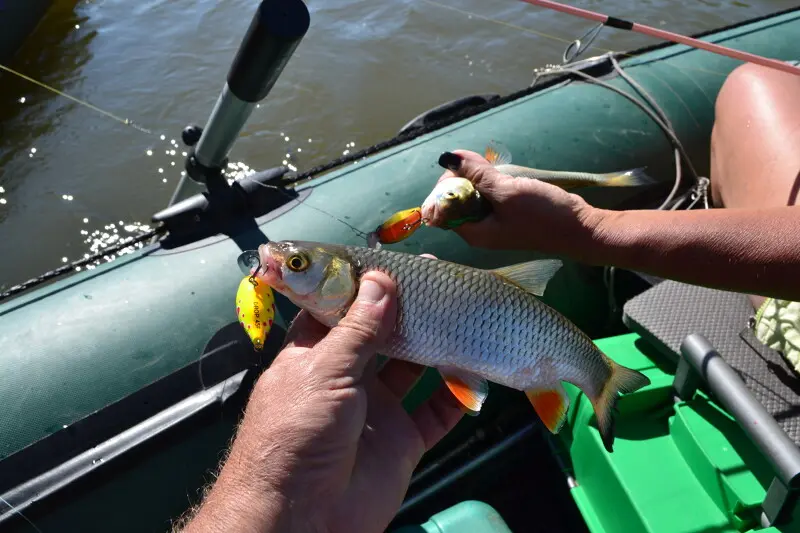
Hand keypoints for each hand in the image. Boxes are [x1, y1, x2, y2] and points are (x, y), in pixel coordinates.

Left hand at [178, 270, 463, 532]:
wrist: (302, 518)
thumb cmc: (298, 432)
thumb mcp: (323, 371)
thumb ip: (358, 329)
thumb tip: (381, 279)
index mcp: (315, 355)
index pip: (341, 311)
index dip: (366, 287)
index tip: (397, 262)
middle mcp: (347, 377)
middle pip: (383, 336)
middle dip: (409, 311)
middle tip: (442, 281)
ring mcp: (376, 409)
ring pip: (414, 369)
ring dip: (438, 346)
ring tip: (465, 315)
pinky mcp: (402, 440)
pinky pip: (436, 411)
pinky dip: (457, 394)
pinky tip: (477, 370)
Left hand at [437, 150, 598, 255]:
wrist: (579, 228)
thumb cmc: (542, 214)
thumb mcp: (506, 191)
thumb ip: (476, 174)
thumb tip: (448, 158)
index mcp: (473, 233)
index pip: (442, 208)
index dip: (446, 186)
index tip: (462, 168)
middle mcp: (479, 230)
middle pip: (455, 201)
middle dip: (462, 178)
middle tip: (480, 164)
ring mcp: (493, 223)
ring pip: (473, 195)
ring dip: (478, 178)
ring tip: (492, 167)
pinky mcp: (506, 215)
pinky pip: (489, 196)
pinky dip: (491, 183)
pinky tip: (502, 175)